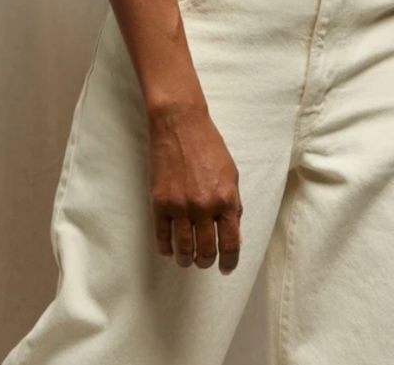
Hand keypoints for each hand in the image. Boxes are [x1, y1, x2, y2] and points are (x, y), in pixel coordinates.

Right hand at [147, 102, 242, 275]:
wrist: (180, 125)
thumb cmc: (209, 146)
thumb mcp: (231, 174)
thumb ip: (234, 205)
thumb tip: (234, 234)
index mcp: (226, 200)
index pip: (231, 243)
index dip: (230, 261)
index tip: (227, 268)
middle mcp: (204, 207)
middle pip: (207, 250)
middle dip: (207, 261)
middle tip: (205, 262)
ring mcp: (180, 206)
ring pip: (184, 248)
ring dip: (187, 259)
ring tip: (187, 260)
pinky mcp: (160, 203)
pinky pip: (162, 236)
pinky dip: (166, 248)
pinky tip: (169, 251)